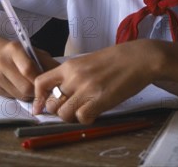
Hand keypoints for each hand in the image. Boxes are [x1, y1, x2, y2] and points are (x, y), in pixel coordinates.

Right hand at [0, 40, 58, 100]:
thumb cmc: (19, 54)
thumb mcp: (34, 52)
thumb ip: (47, 63)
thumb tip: (62, 79)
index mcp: (14, 49)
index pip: (29, 69)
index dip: (40, 80)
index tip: (48, 84)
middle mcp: (1, 61)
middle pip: (25, 86)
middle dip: (37, 91)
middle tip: (43, 90)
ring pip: (20, 95)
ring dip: (30, 95)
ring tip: (33, 88)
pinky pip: (12, 97)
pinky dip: (20, 96)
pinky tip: (21, 88)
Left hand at [33, 40, 157, 123]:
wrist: (138, 58)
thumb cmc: (115, 59)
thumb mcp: (87, 62)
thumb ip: (72, 75)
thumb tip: (61, 92)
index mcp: (69, 66)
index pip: (40, 82)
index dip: (38, 97)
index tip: (41, 106)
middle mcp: (74, 77)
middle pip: (51, 103)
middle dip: (57, 110)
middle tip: (69, 109)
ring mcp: (86, 89)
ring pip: (64, 113)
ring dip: (71, 117)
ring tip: (82, 111)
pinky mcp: (100, 99)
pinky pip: (82, 117)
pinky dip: (86, 119)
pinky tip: (94, 112)